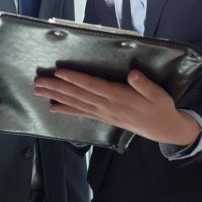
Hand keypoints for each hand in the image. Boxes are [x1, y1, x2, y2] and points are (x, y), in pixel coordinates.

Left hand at [33, 69, 199, 146]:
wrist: (163, 129)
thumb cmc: (160, 107)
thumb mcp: (158, 94)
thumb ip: (144, 85)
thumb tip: (133, 75)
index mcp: (118, 97)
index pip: (92, 86)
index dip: (75, 79)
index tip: (59, 72)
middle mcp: (106, 106)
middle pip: (78, 95)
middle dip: (57, 87)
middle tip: (38, 82)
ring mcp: (103, 113)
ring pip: (75, 104)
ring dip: (56, 96)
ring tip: (39, 91)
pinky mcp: (103, 118)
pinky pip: (81, 113)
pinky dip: (66, 110)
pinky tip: (53, 108)